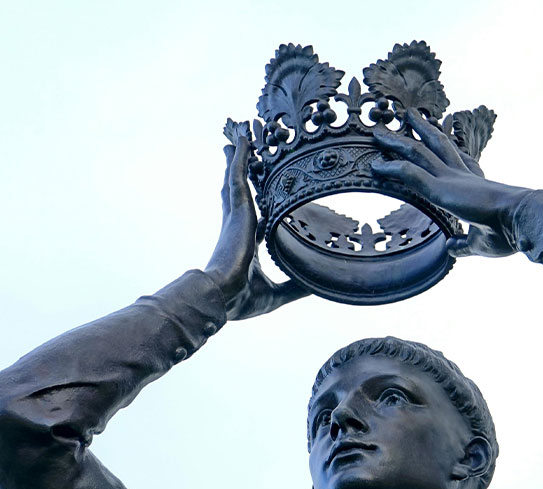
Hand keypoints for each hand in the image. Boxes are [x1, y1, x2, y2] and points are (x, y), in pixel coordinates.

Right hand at [205, 130, 308, 319]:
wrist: (223, 297)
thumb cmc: (242, 300)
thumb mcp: (278, 293)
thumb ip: (297, 287)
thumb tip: (319, 287)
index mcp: (246, 243)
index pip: (254, 217)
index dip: (256, 203)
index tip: (260, 192)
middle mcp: (239, 226)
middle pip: (239, 191)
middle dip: (239, 171)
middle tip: (237, 150)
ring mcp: (236, 217)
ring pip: (237, 179)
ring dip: (239, 157)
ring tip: (239, 135)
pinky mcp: (237, 210)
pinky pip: (238, 176)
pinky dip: (240, 157)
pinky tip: (242, 140)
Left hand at [371, 110, 529, 257]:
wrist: (522, 219)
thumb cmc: (509, 232)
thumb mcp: (480, 243)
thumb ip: (464, 244)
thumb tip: (452, 247)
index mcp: (474, 185)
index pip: (457, 160)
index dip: (445, 147)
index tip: (437, 134)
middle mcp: (460, 176)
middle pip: (435, 146)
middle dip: (421, 130)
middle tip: (408, 116)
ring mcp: (450, 179)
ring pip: (417, 153)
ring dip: (397, 141)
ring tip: (379, 132)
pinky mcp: (440, 188)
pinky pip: (410, 174)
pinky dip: (391, 169)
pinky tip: (375, 166)